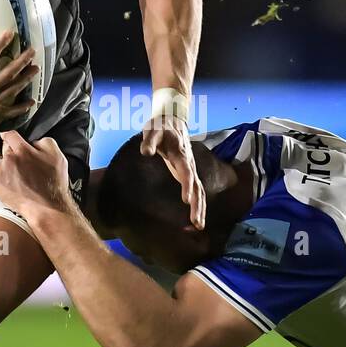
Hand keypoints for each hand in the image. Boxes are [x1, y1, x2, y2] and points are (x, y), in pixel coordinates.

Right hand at [0, 28, 38, 139]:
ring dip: (24, 80)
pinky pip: (7, 113)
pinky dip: (20, 108)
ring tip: (35, 70)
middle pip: (6, 75)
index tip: (10, 34)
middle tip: (32, 52)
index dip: (0, 45)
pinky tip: (31, 103)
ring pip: (10, 91)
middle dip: (21, 62)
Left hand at [0, 132, 72, 215]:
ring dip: (2, 164)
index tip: (10, 138)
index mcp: (23, 150)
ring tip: (13, 173)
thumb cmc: (53, 183)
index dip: (11, 136)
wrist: (46, 207)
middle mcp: (9, 159)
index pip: (10, 134)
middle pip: (3, 147)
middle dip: (10, 151)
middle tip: (20, 161)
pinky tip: (8, 182)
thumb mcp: (57, 156)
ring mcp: (0, 172)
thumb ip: (44, 142)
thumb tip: (33, 141)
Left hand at [141, 113, 204, 227]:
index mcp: (180, 154)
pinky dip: (198, 205)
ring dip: (200, 208)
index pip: (186, 172)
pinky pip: (197, 191)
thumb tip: (145, 152)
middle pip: (197, 187)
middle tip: (196, 223)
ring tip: (198, 226)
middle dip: (198, 205)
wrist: (172, 120)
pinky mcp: (188, 174)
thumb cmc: (160, 127)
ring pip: (200, 191)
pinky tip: (195, 218)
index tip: (186, 200)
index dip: (187, 186)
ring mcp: (190, 170)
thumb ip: (149, 141)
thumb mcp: (152, 131)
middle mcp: (189, 164)